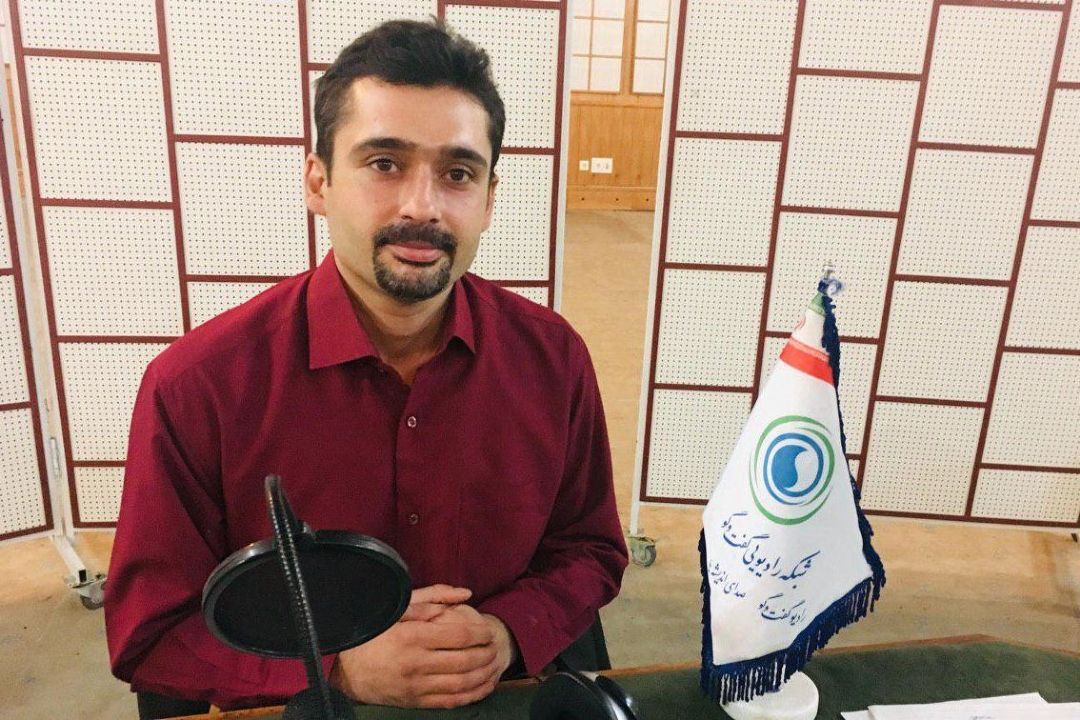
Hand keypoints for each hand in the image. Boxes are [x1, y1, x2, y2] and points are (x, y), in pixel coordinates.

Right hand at [330, 585, 501, 707]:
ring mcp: (417, 686)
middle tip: (495, 645)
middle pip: (465, 660)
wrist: (350, 672)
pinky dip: (472, 694)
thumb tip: (465, 593)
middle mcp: (416, 663)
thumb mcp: (399, 607)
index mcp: (412, 637)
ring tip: (494, 664)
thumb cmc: (376, 633)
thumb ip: (433, 597)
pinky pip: (451, 701)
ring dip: (484, 674)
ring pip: (461, 683)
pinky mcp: (416, 702)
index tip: (488, 629)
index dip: (480, 632)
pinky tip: (484, 686)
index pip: (459, 636)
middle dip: (486, 653)